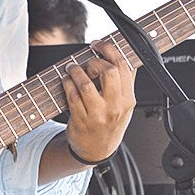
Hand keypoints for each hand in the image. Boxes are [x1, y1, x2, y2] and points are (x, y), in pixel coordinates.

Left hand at [63, 42, 135, 162]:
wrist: (96, 150)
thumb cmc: (109, 123)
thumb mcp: (124, 105)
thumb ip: (124, 82)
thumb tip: (121, 55)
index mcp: (129, 99)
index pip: (124, 67)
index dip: (110, 50)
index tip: (99, 44)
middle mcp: (115, 107)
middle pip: (108, 72)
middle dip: (94, 61)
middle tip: (87, 61)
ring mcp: (98, 114)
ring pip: (86, 83)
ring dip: (76, 71)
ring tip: (72, 69)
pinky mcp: (81, 120)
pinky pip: (71, 95)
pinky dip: (67, 83)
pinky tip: (66, 80)